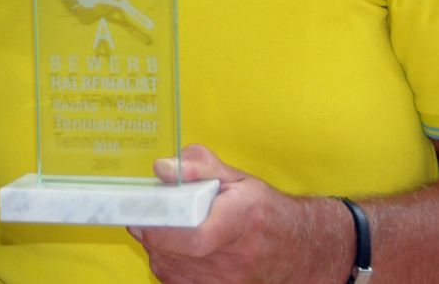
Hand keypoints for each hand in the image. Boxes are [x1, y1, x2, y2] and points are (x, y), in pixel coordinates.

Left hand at [130, 145, 349, 283]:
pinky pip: (177, 283)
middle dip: (150, 234)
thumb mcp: (235, 177)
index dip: (161, 229)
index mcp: (241, 220)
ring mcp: (230, 283)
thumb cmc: (262, 210)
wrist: (296, 248)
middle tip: (144, 216)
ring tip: (164, 230)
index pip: (195, 237)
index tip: (142, 215)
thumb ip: (198, 166)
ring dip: (157, 250)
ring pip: (170, 271)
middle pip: (175, 255)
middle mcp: (237, 259)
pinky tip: (174, 251)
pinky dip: (168, 266)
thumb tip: (162, 168)